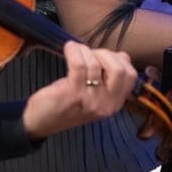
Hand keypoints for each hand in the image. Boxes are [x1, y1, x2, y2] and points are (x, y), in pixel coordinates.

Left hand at [21, 42, 137, 139]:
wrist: (40, 122)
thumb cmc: (66, 104)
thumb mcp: (94, 93)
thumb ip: (109, 77)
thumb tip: (122, 56)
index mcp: (114, 104)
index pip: (130, 76)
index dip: (119, 60)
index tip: (103, 56)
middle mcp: (105, 105)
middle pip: (119, 70)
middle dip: (105, 54)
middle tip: (90, 54)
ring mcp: (90, 101)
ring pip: (96, 64)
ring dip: (84, 51)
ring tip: (75, 50)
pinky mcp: (72, 95)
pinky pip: (79, 65)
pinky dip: (74, 51)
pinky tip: (69, 49)